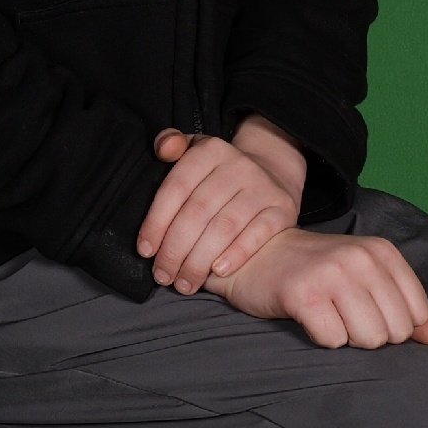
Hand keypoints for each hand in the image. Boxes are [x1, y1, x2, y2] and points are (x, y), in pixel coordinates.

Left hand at [139, 125, 301, 292]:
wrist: (271, 174)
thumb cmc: (219, 174)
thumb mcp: (194, 151)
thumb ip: (170, 144)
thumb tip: (164, 148)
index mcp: (210, 150)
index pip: (175, 189)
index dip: (156, 223)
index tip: (145, 251)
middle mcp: (238, 165)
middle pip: (197, 213)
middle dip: (175, 250)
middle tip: (163, 275)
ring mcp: (262, 186)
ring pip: (223, 228)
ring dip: (199, 261)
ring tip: (185, 282)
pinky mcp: (282, 207)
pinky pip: (258, 234)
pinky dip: (236, 254)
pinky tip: (218, 272)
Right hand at [211, 224, 427, 348]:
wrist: (255, 255)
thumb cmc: (315, 273)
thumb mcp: (365, 280)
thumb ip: (405, 307)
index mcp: (382, 252)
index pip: (417, 314)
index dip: (394, 326)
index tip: (368, 314)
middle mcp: (360, 258)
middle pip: (395, 331)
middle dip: (371, 335)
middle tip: (344, 317)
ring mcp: (332, 274)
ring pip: (368, 339)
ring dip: (348, 339)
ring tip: (329, 318)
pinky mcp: (304, 294)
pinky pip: (333, 341)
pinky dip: (322, 339)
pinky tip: (310, 319)